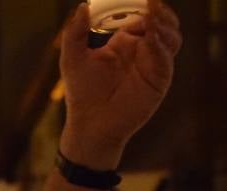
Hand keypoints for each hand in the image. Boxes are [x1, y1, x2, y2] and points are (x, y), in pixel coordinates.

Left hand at [59, 0, 180, 169]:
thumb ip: (74, 33)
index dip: (140, 5)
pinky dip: (160, 44)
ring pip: (170, 36)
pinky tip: (149, 37)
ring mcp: (153, 64)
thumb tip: (82, 6)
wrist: (90, 124)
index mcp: (124, 42)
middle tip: (150, 1)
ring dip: (164, 23)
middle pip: (162, 22)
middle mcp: (142, 50)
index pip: (141, 16)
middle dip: (159, 10)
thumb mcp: (73, 58)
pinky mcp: (159, 78)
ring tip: (152, 14)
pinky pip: (166, 56)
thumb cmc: (82, 93)